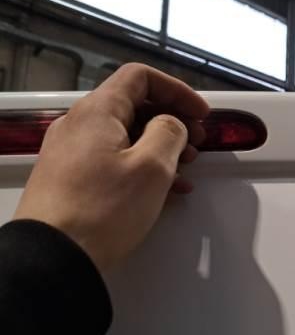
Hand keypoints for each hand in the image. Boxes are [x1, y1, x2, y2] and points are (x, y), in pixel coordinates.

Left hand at [13, 63, 209, 272]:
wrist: (54, 257)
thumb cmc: (101, 211)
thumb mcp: (152, 167)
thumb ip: (170, 133)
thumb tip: (171, 124)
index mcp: (97, 112)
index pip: (141, 77)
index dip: (178, 90)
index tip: (200, 113)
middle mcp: (79, 125)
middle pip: (134, 105)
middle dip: (172, 119)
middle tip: (197, 141)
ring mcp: (72, 152)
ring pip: (126, 134)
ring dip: (161, 144)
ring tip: (184, 167)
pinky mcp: (72, 178)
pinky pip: (114, 158)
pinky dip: (143, 164)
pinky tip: (164, 188)